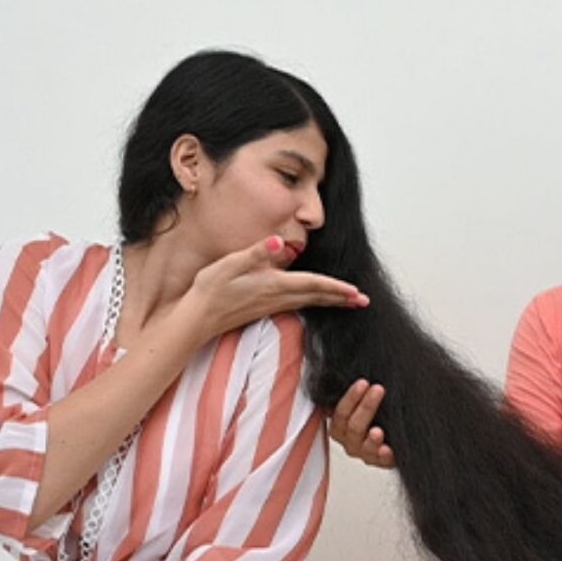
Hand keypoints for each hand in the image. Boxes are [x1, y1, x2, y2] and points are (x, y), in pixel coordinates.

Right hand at [185, 236, 368, 344]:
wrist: (196, 319)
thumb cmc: (210, 289)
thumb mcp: (230, 264)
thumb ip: (255, 253)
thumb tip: (278, 241)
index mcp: (273, 285)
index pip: (313, 285)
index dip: (336, 287)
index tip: (356, 292)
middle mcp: (277, 298)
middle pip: (317, 296)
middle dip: (342, 298)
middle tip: (365, 301)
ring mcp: (272, 306)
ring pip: (310, 302)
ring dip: (331, 301)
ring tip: (350, 302)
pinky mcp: (266, 309)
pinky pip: (299, 306)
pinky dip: (314, 303)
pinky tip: (316, 302)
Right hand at [328, 378, 395, 467]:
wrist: (394, 435)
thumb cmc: (377, 414)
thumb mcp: (363, 402)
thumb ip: (358, 392)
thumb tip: (360, 370)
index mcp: (340, 426)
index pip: (340, 412)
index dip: (351, 398)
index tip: (364, 383)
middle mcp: (349, 441)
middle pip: (353, 427)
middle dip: (366, 407)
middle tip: (378, 390)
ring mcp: (364, 453)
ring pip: (364, 446)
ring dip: (371, 438)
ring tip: (378, 431)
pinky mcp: (381, 462)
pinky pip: (380, 461)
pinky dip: (383, 456)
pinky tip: (388, 450)